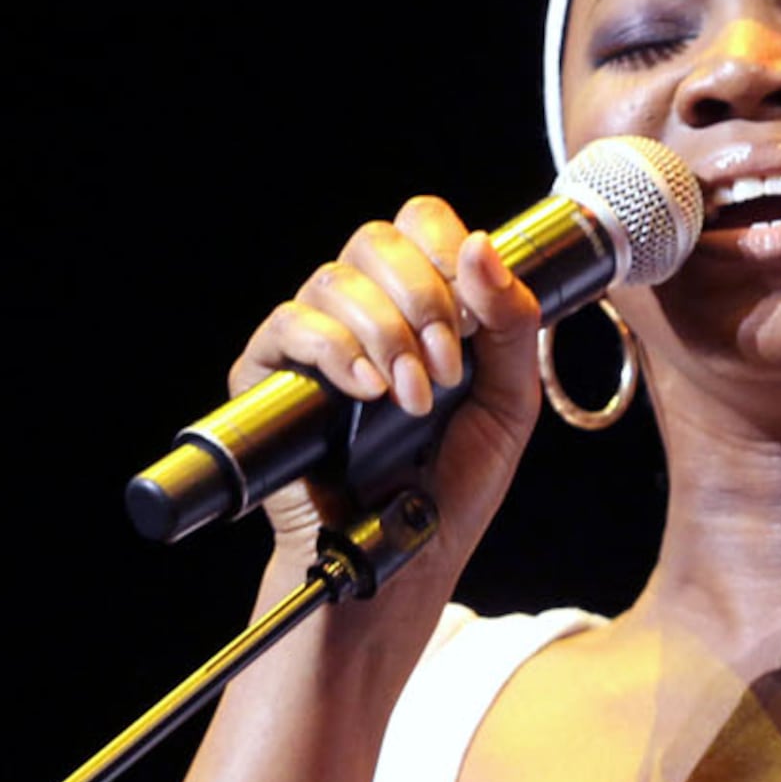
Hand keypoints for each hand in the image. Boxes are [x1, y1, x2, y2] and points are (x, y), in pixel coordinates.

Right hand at [233, 194, 546, 563]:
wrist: (404, 558)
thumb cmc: (453, 485)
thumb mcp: (510, 402)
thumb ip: (512, 324)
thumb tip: (482, 246)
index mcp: (422, 302)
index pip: (421, 223)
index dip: (446, 251)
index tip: (471, 321)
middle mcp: (365, 310)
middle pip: (375, 238)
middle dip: (422, 298)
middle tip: (444, 370)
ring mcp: (314, 339)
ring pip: (334, 279)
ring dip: (386, 334)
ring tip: (411, 399)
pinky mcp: (268, 374)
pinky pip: (290, 324)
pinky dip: (335, 349)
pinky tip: (366, 391)